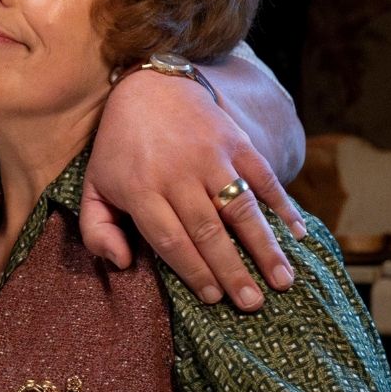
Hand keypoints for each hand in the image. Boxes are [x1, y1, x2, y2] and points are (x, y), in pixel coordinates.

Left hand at [83, 71, 305, 311]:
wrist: (149, 86)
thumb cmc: (119, 148)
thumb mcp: (93, 186)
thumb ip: (96, 230)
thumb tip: (121, 263)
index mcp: (141, 189)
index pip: (171, 240)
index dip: (193, 271)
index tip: (212, 298)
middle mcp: (178, 174)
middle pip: (209, 231)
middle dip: (232, 271)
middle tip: (252, 305)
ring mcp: (211, 156)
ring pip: (241, 208)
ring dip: (264, 247)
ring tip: (283, 282)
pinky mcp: (236, 141)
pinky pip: (263, 177)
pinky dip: (283, 206)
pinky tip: (298, 234)